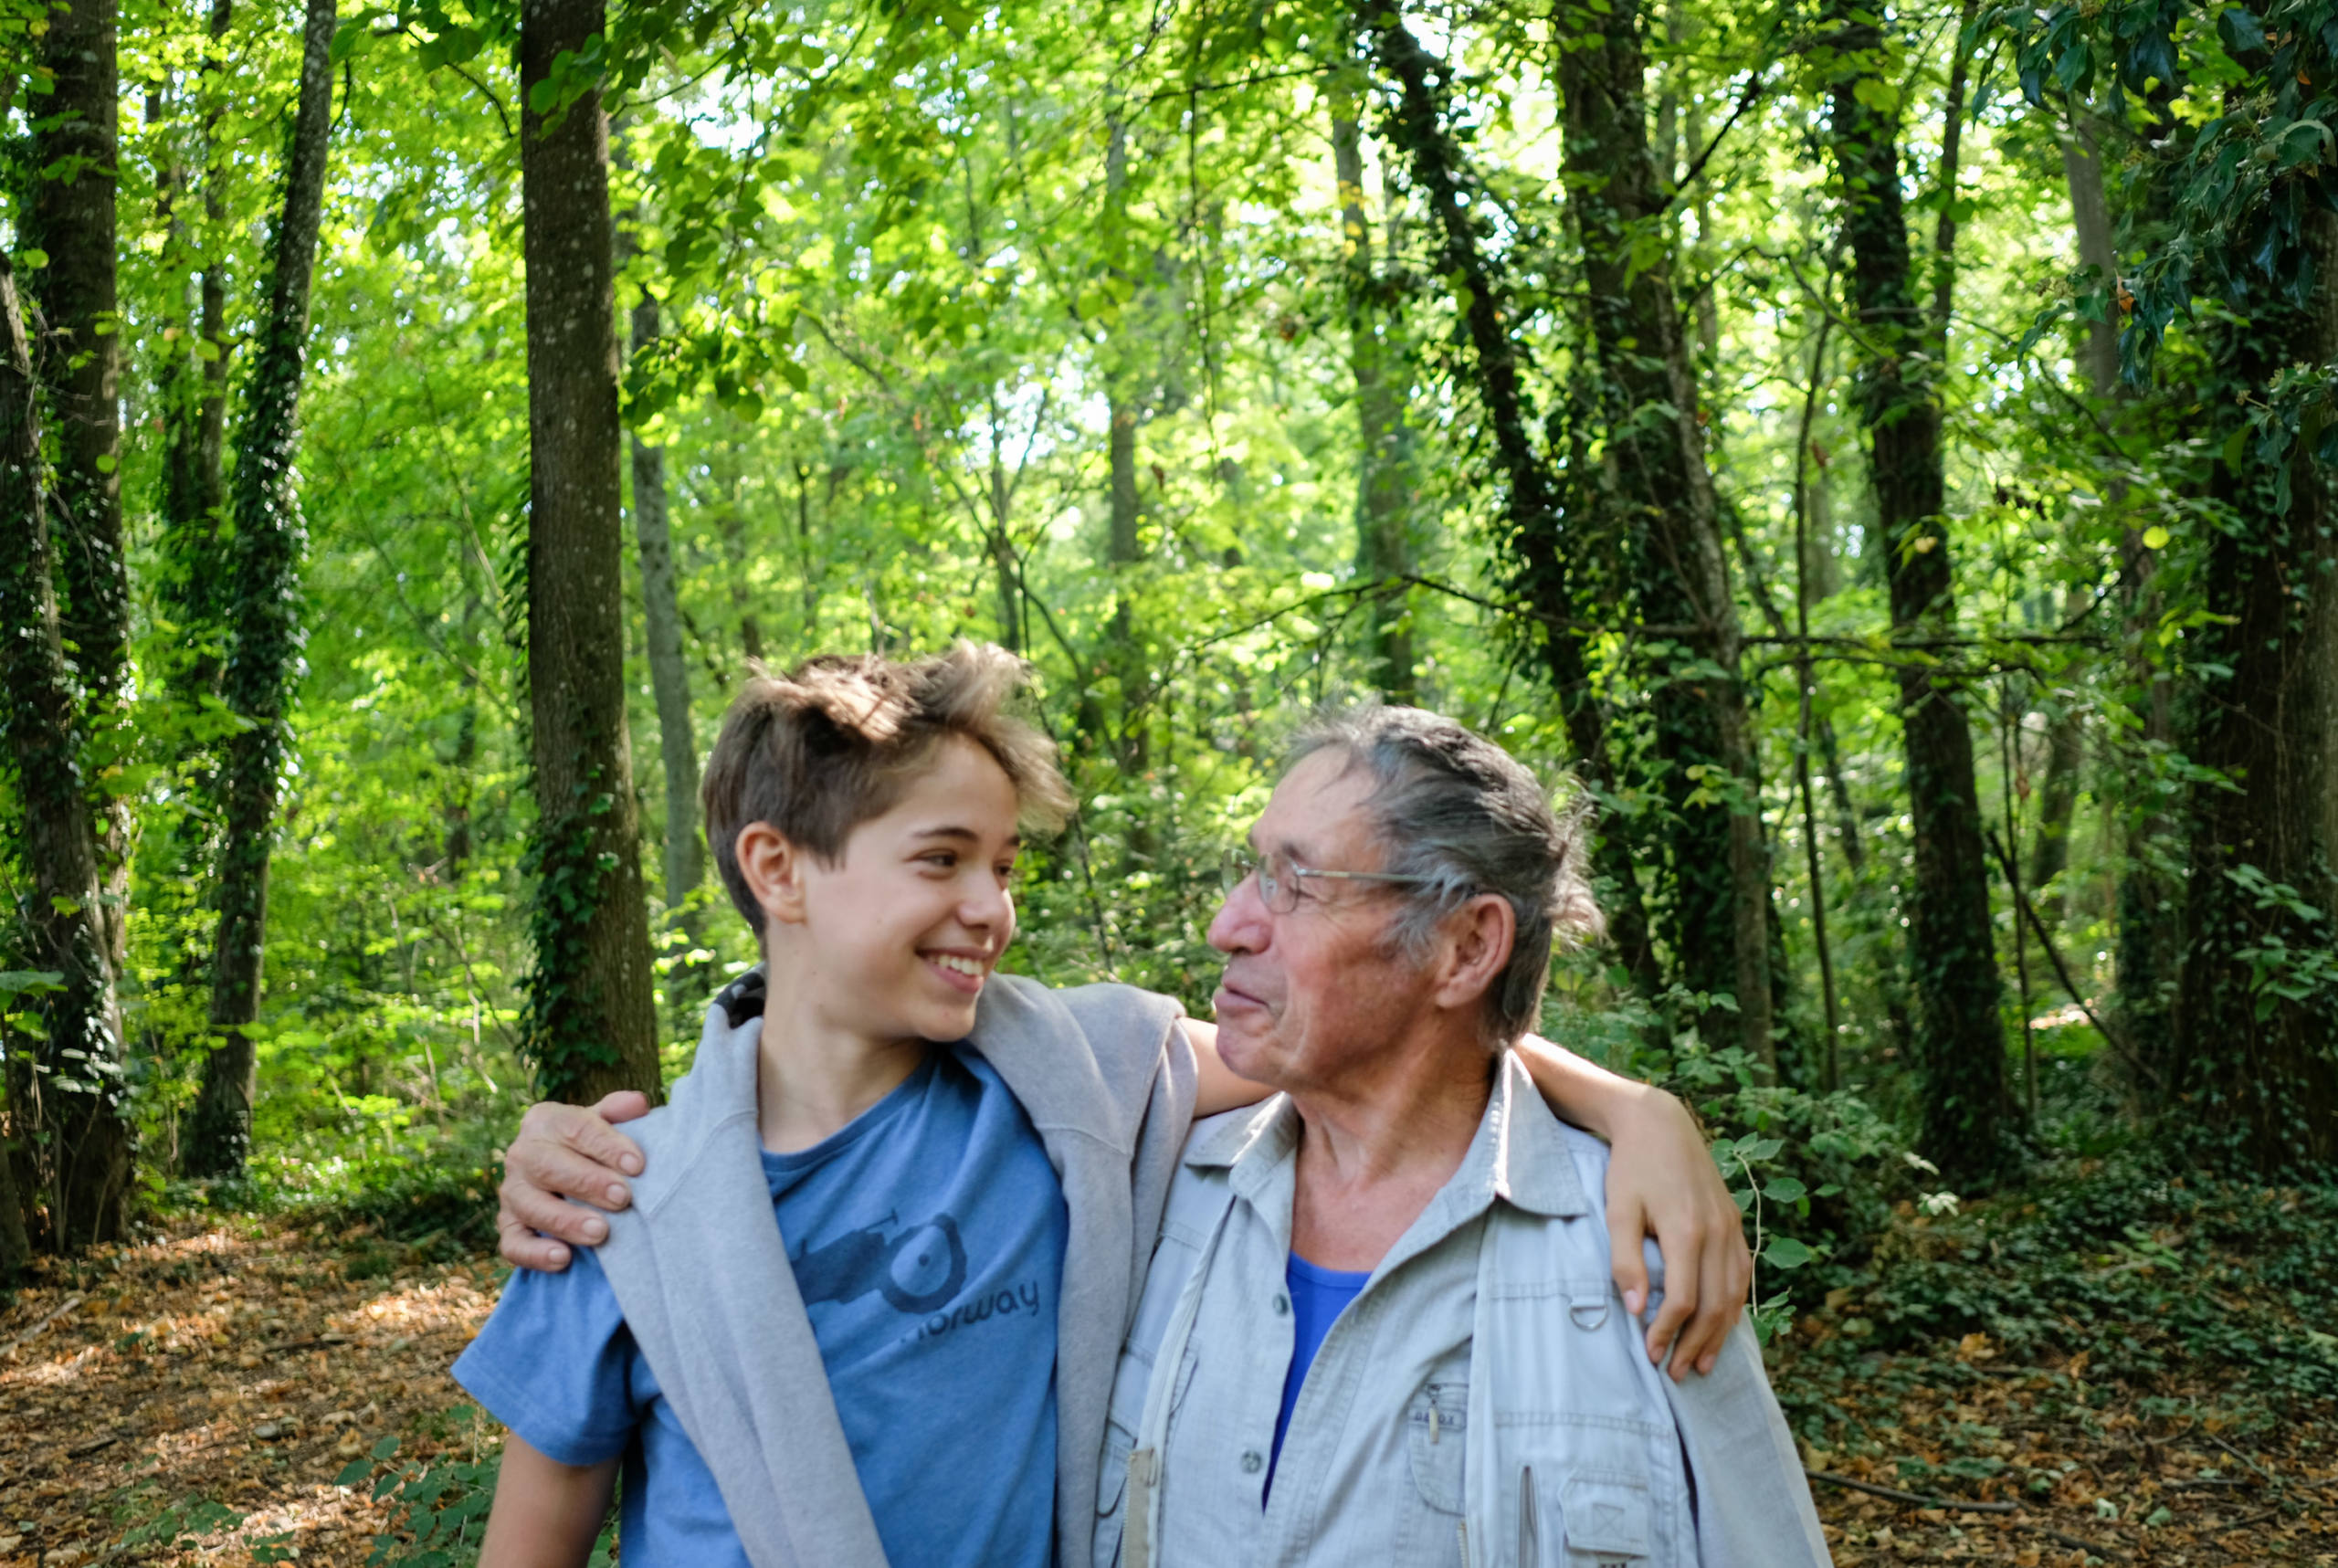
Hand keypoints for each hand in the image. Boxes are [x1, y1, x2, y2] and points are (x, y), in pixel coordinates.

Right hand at [495, 1092, 651, 1271]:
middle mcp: (521, 1154)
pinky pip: (513, 1244)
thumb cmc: (588, 1147)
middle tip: (623, 1198)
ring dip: (565, 1220)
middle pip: (549, 1166)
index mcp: (545, 1121)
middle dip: (588, 1183)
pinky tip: (563, 1258)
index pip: (575, 1128)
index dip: (607, 1145)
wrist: (562, 1174)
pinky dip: (535, 1253)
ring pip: (531, 1206)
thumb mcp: (601, 1124)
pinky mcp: (508, 1227)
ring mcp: (511, 1192)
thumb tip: (638, 1104)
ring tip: (600, 1232)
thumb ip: (618, 1113)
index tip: (638, 1164)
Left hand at [1603, 1087, 1751, 1379]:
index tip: (1651, 1354)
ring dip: (1721, 1333)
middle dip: (1696, 1344)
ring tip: (1705, 1363)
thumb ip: (1625, 1260)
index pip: (1683, 1300)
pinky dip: (1736, 1305)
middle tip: (1678, 1374)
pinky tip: (1724, 1325)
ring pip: (1735, 1294)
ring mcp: (1731, 1228)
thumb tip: (1636, 1310)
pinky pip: (1743, 1274)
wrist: (1660, 1123)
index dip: (1667, 1333)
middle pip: (1715, 1305)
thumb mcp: (1617, 1210)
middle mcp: (1717, 1233)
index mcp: (1686, 1231)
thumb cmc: (1631, 1167)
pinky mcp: (1736, 1222)